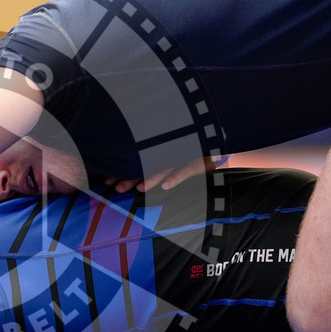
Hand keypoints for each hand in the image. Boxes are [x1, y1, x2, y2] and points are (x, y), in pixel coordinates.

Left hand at [106, 155, 227, 192]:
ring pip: (164, 166)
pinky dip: (177, 177)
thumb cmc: (192, 148)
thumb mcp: (171, 152)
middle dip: (131, 176)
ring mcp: (183, 153)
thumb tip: (129, 176)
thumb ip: (151, 160)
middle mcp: (168, 150)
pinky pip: (186, 169)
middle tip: (117, 188)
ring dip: (151, 178)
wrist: (222, 142)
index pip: (136, 160)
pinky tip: (167, 187)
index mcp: (159, 149)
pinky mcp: (199, 158)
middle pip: (146, 163)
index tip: (108, 181)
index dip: (122, 170)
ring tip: (139, 189)